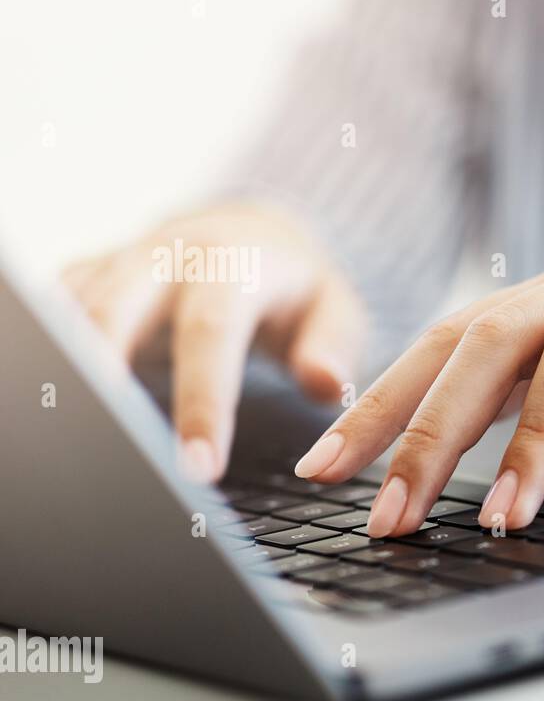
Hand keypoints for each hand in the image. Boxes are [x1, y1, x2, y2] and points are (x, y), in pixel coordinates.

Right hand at [62, 201, 366, 480]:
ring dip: (65, 364)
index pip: (212, 332)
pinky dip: (50, 350)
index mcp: (234, 264)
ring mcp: (124, 262)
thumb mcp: (336, 311)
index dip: (204, 401)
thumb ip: (332, 347)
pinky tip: (53, 398)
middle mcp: (171, 255)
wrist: (257, 234)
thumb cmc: (297, 290)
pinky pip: (57, 307)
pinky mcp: (93, 276)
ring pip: (75, 306)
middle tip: (105, 446)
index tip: (201, 466)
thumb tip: (325, 383)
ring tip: (66, 430)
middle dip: (106, 377)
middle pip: (118, 307)